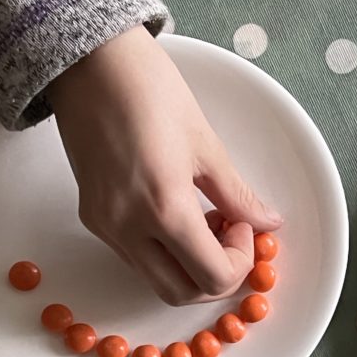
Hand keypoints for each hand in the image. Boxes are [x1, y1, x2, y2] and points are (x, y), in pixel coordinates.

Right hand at [47, 26, 281, 304]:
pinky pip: (135, 256)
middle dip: (215, 275)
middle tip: (230, 233)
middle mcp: (128, 228)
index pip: (212, 277)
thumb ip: (238, 195)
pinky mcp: (91, 217)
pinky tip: (177, 211)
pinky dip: (164, 250)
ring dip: (189, 265)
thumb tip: (268, 222)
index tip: (245, 226)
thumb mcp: (206, 145)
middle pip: (181, 293)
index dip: (240, 262)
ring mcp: (104, 226)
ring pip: (156, 279)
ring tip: (205, 218)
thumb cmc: (150, 90)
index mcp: (164, 208)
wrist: (88, 63)